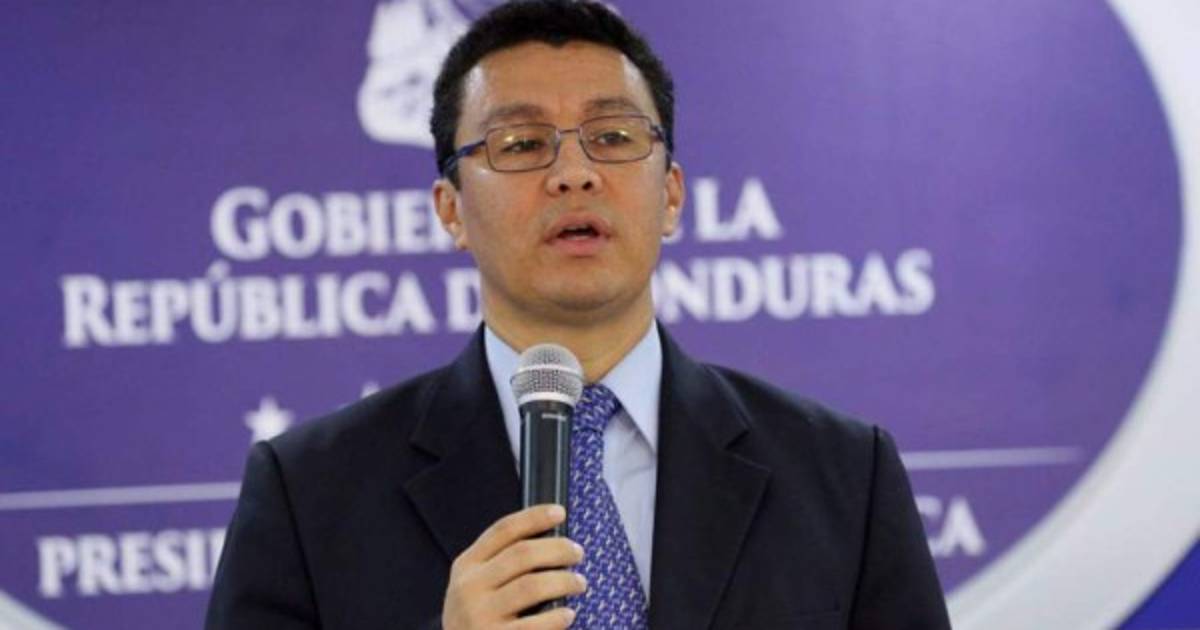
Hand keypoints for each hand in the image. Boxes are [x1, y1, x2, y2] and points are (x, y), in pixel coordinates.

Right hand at [442, 504, 586, 629]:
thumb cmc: (478, 619)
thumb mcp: (475, 587)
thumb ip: (500, 564)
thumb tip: (549, 539)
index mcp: (466, 566)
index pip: (503, 530)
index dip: (534, 517)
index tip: (559, 512)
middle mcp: (469, 587)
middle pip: (523, 554)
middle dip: (558, 549)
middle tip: (577, 553)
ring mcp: (479, 616)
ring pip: (532, 585)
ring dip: (564, 581)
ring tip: (579, 583)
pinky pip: (535, 624)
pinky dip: (557, 617)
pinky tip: (568, 614)